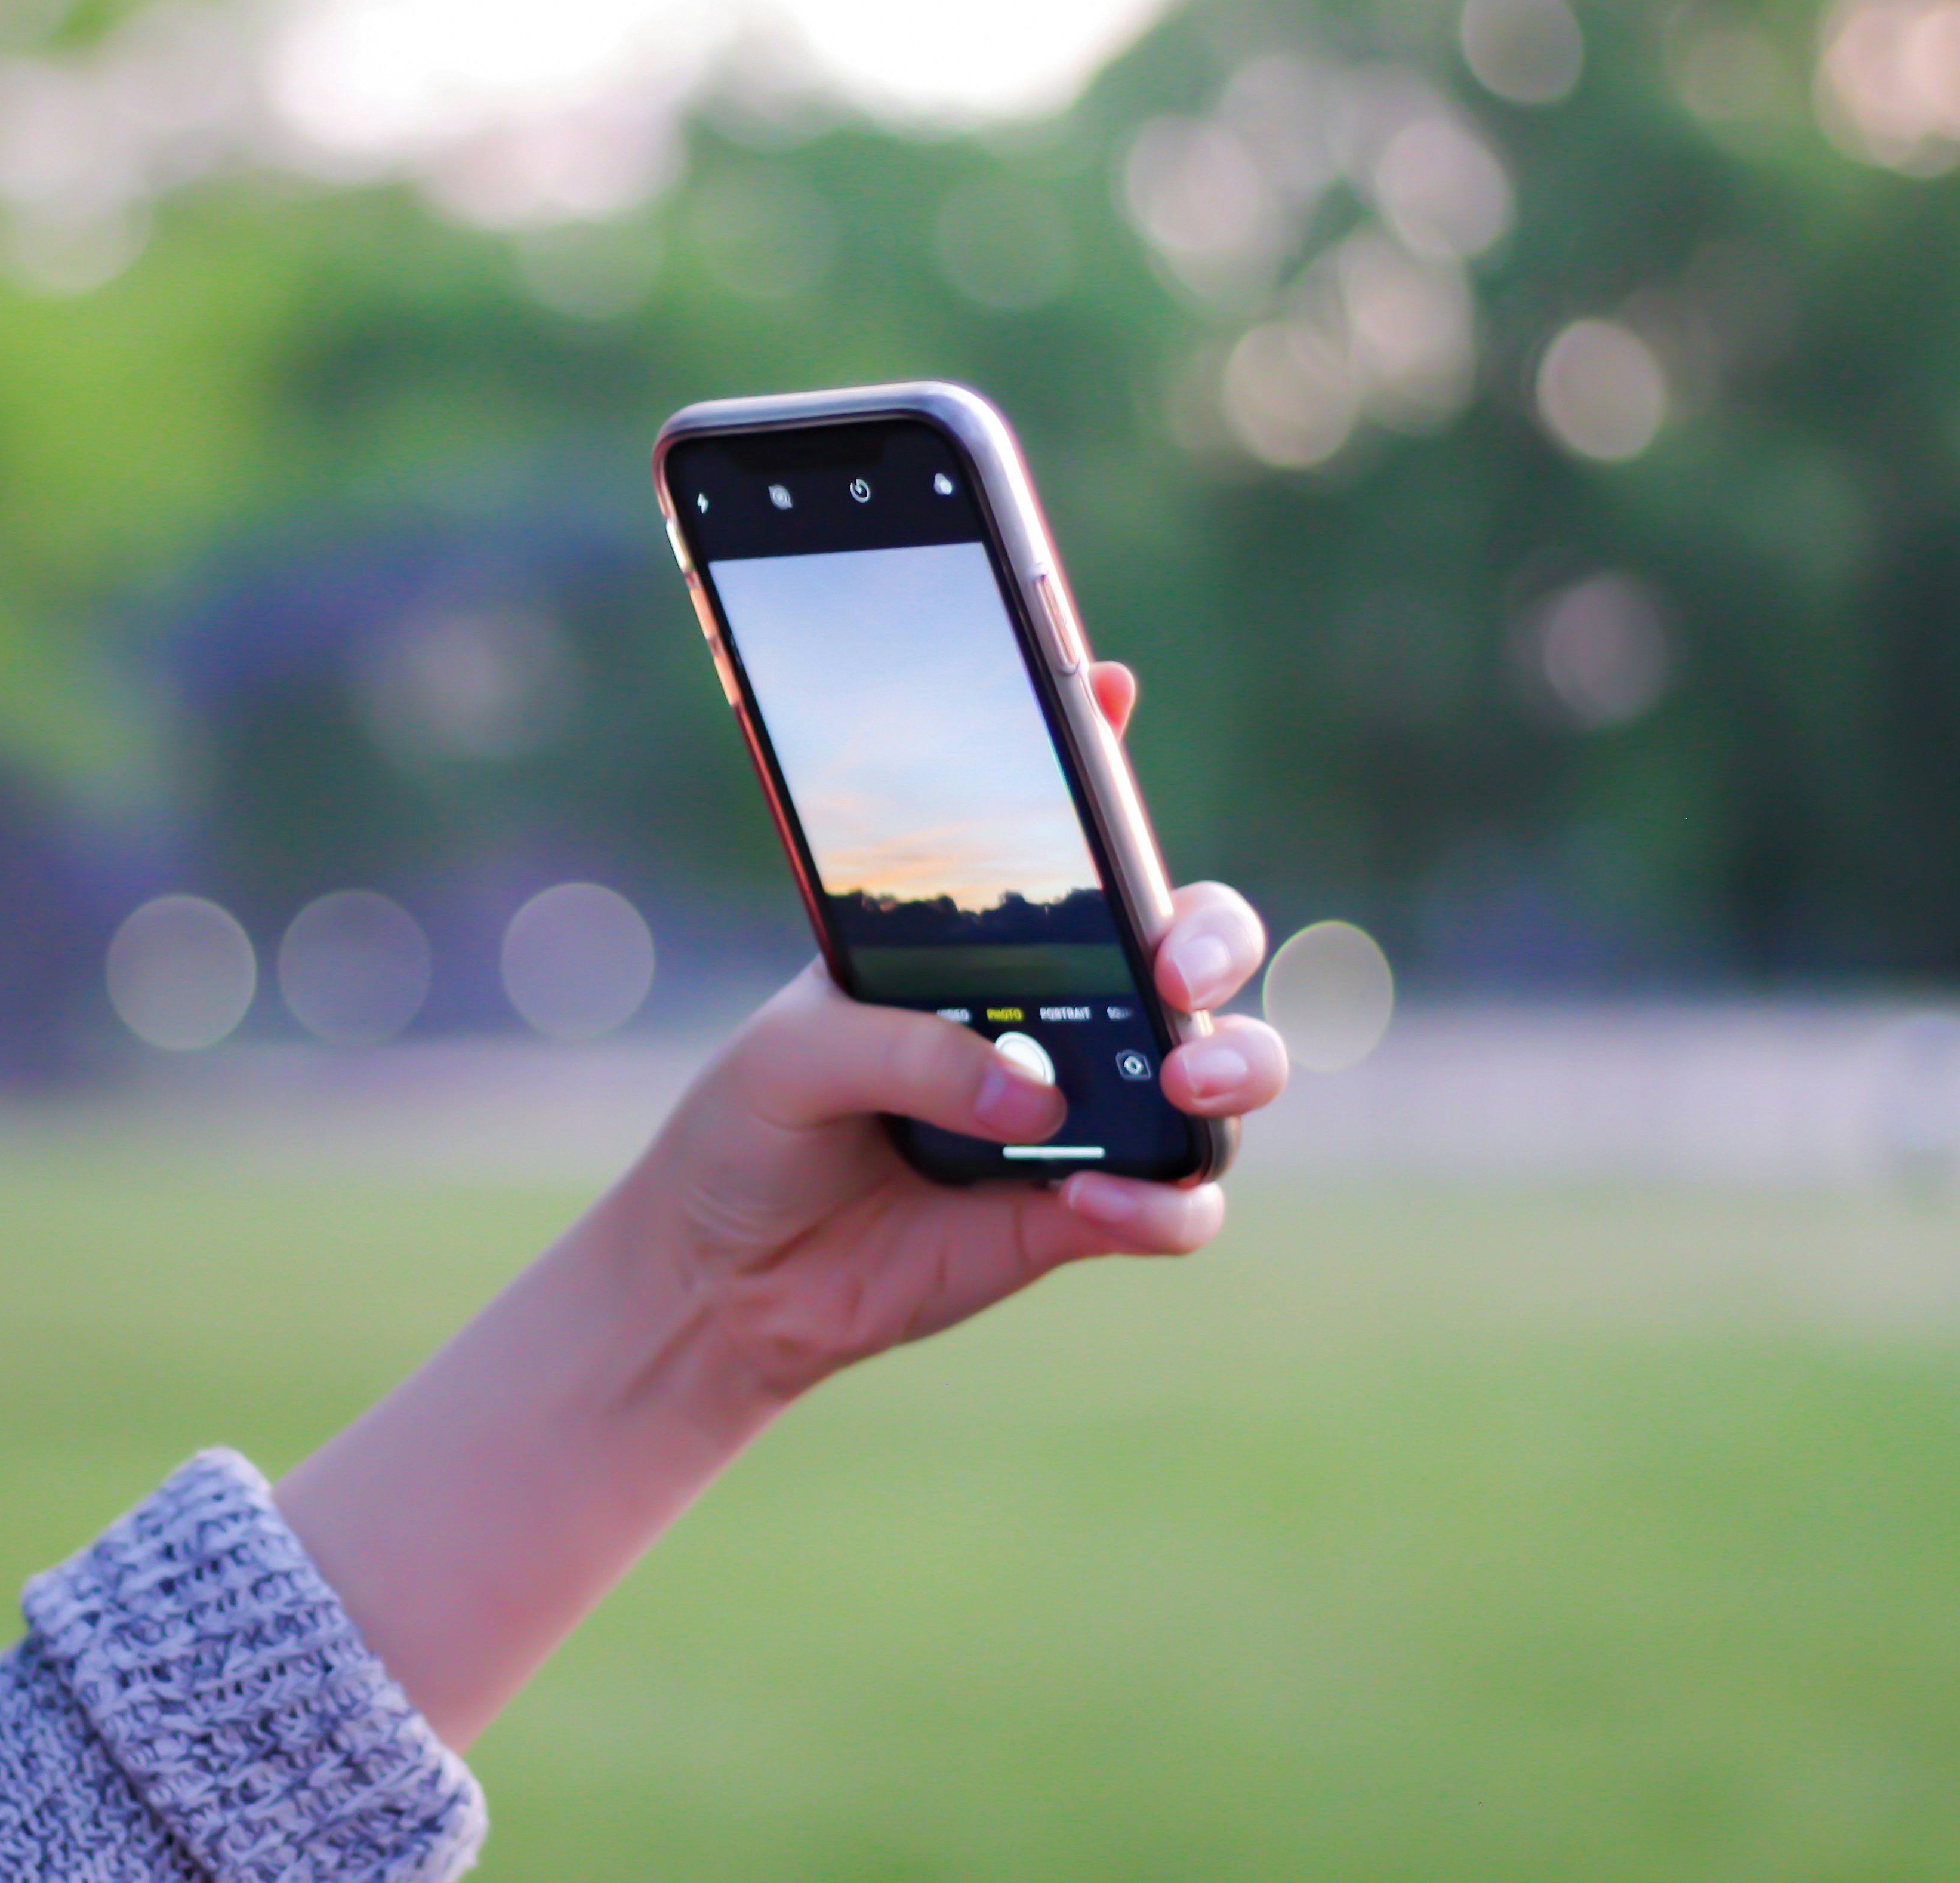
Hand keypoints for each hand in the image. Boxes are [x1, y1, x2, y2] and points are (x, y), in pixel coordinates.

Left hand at [276, 661, 1284, 1747]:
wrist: (724, 1275)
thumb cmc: (752, 1132)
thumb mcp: (792, 1058)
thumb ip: (908, 1052)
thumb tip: (1035, 1098)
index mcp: (983, 943)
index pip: (1065, 837)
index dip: (1096, 755)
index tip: (1103, 683)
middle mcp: (1059, 1012)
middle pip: (1195, 943)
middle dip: (1214, 939)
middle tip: (1175, 971)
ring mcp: (1087, 1111)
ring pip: (1224, 1067)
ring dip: (1236, 1064)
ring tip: (1184, 1084)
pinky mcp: (1088, 1215)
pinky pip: (1178, 1203)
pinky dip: (1166, 1203)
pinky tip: (1106, 1204)